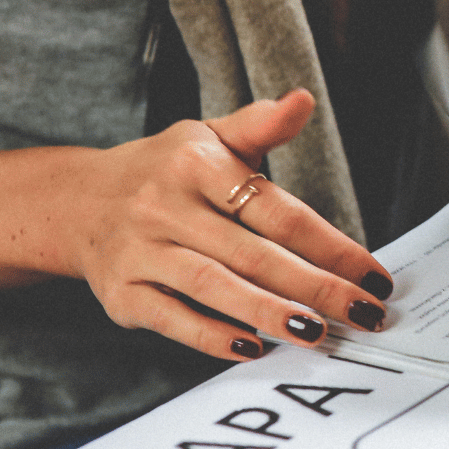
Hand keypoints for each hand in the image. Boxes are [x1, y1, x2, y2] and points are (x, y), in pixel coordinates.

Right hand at [60, 89, 392, 360]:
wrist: (76, 201)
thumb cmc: (164, 171)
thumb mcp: (209, 137)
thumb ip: (260, 126)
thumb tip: (302, 101)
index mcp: (197, 165)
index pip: (278, 211)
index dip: (331, 246)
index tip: (372, 276)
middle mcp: (166, 208)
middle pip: (254, 254)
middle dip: (315, 288)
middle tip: (362, 313)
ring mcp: (141, 252)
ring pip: (213, 287)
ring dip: (269, 313)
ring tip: (316, 334)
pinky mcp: (121, 293)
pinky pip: (172, 318)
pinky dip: (211, 336)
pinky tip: (253, 347)